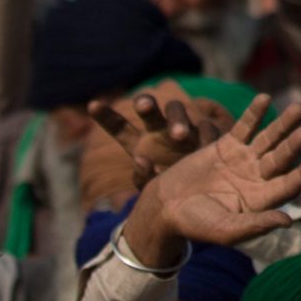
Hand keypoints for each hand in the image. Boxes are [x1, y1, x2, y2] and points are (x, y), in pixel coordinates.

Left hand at [87, 91, 237, 189]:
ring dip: (176, 119)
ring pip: (177, 110)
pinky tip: (206, 144)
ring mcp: (184, 129)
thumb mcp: (151, 191)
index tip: (92, 105)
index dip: (106, 116)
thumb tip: (141, 159)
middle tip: (143, 107)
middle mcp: (159, 131)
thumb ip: (142, 177)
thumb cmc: (170, 193)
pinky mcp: (208, 133)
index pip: (120, 127)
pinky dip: (204, 132)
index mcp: (140, 144)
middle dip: (145, 103)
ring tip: (179, 136)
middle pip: (149, 109)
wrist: (203, 197)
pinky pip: (206, 126)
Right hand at [134, 95, 300, 250]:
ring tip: (299, 108)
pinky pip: (245, 126)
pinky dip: (254, 113)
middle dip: (294, 144)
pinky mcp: (228, 145)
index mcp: (262, 200)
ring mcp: (245, 159)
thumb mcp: (225, 230)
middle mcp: (258, 178)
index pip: (288, 185)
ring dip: (283, 124)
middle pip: (281, 158)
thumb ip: (254, 225)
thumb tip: (287, 221)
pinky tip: (264, 98)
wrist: (166, 207)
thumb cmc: (197, 224)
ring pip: (268, 138)